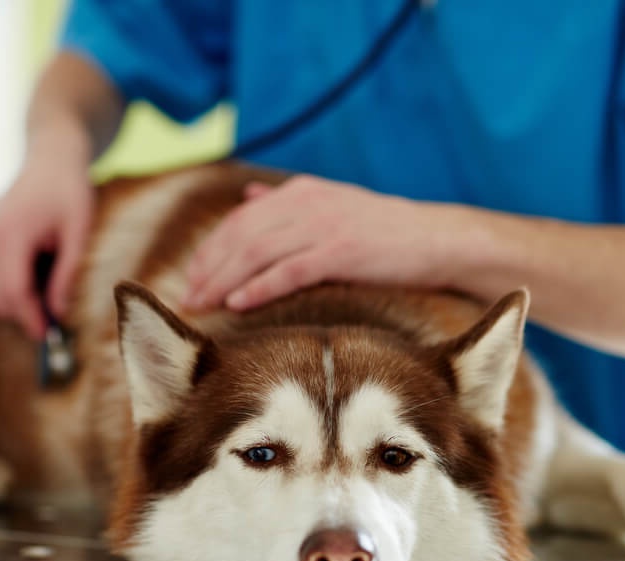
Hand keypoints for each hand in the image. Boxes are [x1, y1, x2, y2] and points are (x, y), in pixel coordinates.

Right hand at [0, 157, 92, 339]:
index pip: (14, 290)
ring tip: (51, 285)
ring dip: (19, 301)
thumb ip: (69, 273)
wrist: (49, 163)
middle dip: (26, 314)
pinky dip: (11, 286)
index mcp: (11, 233)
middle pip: (0, 296)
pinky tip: (37, 271)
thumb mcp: (80, 233)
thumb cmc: (71, 195)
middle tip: (57, 322)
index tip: (49, 336)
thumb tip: (60, 313)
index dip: (31, 318)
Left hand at [183, 175, 466, 310]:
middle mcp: (307, 202)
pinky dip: (259, 287)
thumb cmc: (384, 232)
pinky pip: (290, 270)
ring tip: (203, 304)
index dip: (211, 249)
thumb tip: (249, 194)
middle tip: (188, 299)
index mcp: (302, 191)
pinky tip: (238, 304)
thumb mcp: (333, 204)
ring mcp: (324, 226)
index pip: (240, 219)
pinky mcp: (342, 251)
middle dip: (209, 267)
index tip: (190, 278)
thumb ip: (287, 202)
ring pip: (258, 251)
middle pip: (241, 235)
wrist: (436, 240)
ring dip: (224, 280)